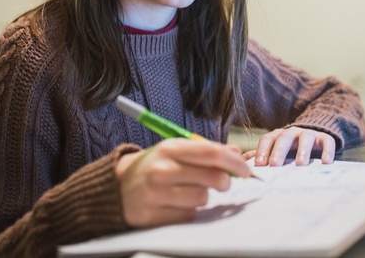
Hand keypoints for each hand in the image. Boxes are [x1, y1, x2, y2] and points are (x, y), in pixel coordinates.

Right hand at [115, 138, 248, 227]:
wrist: (118, 187)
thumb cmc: (155, 166)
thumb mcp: (176, 151)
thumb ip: (206, 151)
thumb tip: (236, 154)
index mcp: (169, 148)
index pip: (210, 153)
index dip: (233, 162)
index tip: (246, 169)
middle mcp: (162, 170)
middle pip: (211, 178)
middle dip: (225, 182)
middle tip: (224, 183)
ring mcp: (156, 194)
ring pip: (202, 199)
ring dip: (204, 197)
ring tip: (190, 191)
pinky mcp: (154, 216)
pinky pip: (188, 215)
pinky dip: (189, 210)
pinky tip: (177, 203)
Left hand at [242, 126, 335, 166]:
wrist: (314, 135)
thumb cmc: (290, 148)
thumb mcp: (276, 150)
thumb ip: (261, 155)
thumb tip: (241, 162)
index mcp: (278, 135)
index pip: (267, 139)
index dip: (263, 150)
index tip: (259, 164)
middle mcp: (292, 132)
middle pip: (284, 138)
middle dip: (279, 151)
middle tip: (275, 164)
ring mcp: (309, 134)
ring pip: (305, 138)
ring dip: (302, 150)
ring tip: (301, 164)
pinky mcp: (325, 138)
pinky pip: (327, 142)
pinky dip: (327, 151)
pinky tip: (326, 161)